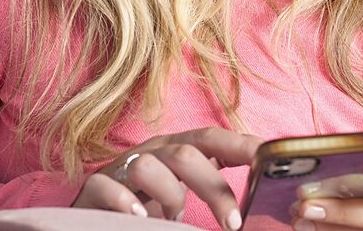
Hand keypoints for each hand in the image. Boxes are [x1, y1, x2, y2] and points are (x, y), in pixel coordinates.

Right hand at [71, 126, 261, 229]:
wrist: (98, 212)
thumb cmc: (148, 205)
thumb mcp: (183, 194)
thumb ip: (211, 193)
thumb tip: (249, 212)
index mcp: (177, 150)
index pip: (212, 139)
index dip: (240, 145)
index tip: (268, 161)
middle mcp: (151, 152)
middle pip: (185, 153)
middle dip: (213, 188)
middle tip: (232, 223)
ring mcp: (121, 168)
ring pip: (148, 166)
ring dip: (169, 196)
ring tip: (172, 222)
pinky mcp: (94, 188)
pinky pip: (107, 187)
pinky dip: (126, 202)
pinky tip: (141, 218)